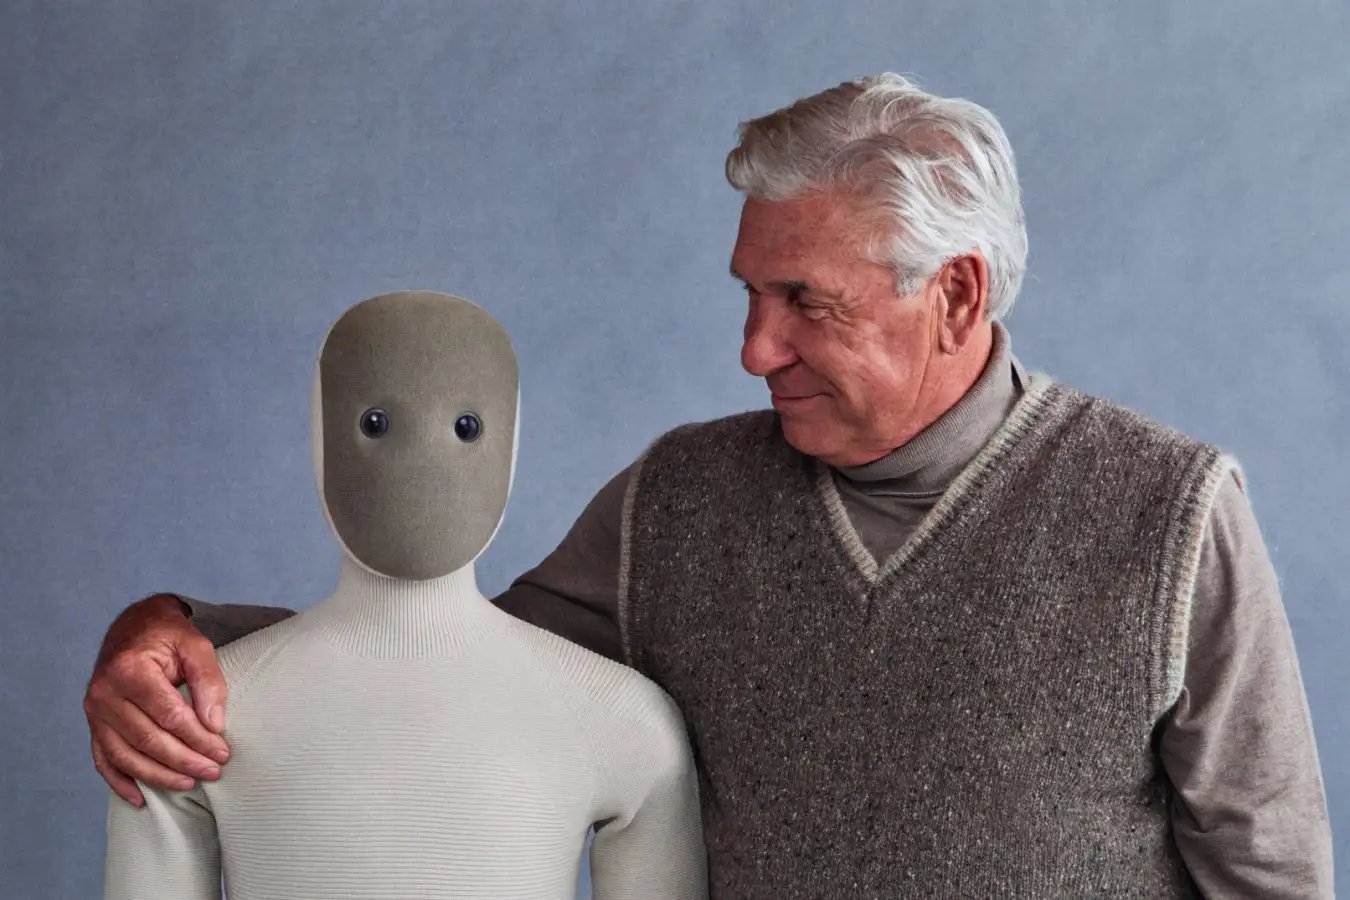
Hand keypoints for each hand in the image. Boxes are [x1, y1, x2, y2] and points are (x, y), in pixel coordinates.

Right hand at [84, 593, 231, 805]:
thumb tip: (215, 724)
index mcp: (129, 669)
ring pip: (125, 755)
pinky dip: (120, 782)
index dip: (197, 738)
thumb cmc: (169, 636)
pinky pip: (103, 760)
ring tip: (190, 784)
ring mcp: (94, 712)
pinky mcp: (94, 724)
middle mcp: (104, 693)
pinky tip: (140, 798)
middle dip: (183, 760)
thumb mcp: (196, 645)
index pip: (168, 715)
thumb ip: (209, 680)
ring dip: (158, 776)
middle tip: (214, 771)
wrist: (135, 627)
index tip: (222, 751)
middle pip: (147, 738)